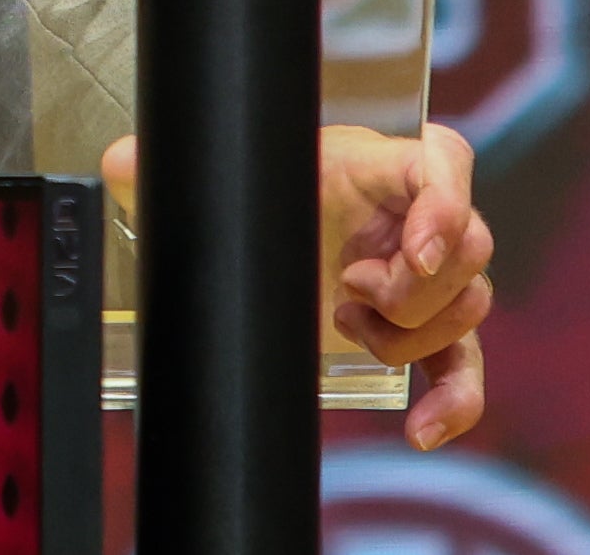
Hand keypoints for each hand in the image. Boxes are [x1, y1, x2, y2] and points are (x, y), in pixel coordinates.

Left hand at [96, 120, 494, 450]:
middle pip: (470, 247)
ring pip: (469, 306)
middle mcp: (411, 216)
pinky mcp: (424, 332)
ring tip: (345, 321)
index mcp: (373, 165)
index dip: (444, 202)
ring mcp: (425, 276)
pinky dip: (455, 401)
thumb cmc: (256, 195)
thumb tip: (120, 164)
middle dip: (413, 285)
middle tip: (347, 286)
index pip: (443, 161)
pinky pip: (464, 367)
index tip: (415, 248)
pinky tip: (422, 428)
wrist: (262, 237)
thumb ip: (169, 163)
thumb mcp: (221, 177)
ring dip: (411, 333)